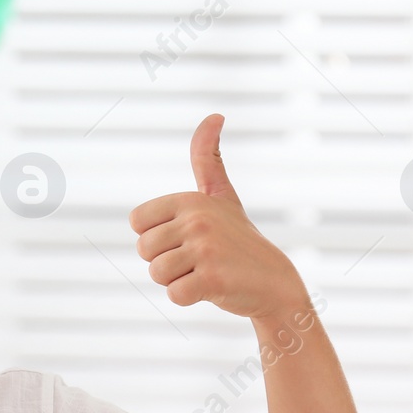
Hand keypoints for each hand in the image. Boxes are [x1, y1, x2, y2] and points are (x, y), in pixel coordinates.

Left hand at [129, 114, 306, 320]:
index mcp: (190, 200)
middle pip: (144, 251)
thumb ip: (208, 158)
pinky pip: (174, 295)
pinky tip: (213, 288)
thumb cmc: (239, 239)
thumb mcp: (221, 195)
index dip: (156, 236)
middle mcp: (197, 220)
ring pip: (157, 274)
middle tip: (200, 260)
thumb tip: (215, 115)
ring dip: (178, 280)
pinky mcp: (212, 280)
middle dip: (167, 262)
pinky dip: (189, 297)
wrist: (276, 283)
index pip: (137, 223)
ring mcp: (205, 250)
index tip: (185, 238)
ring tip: (206, 272)